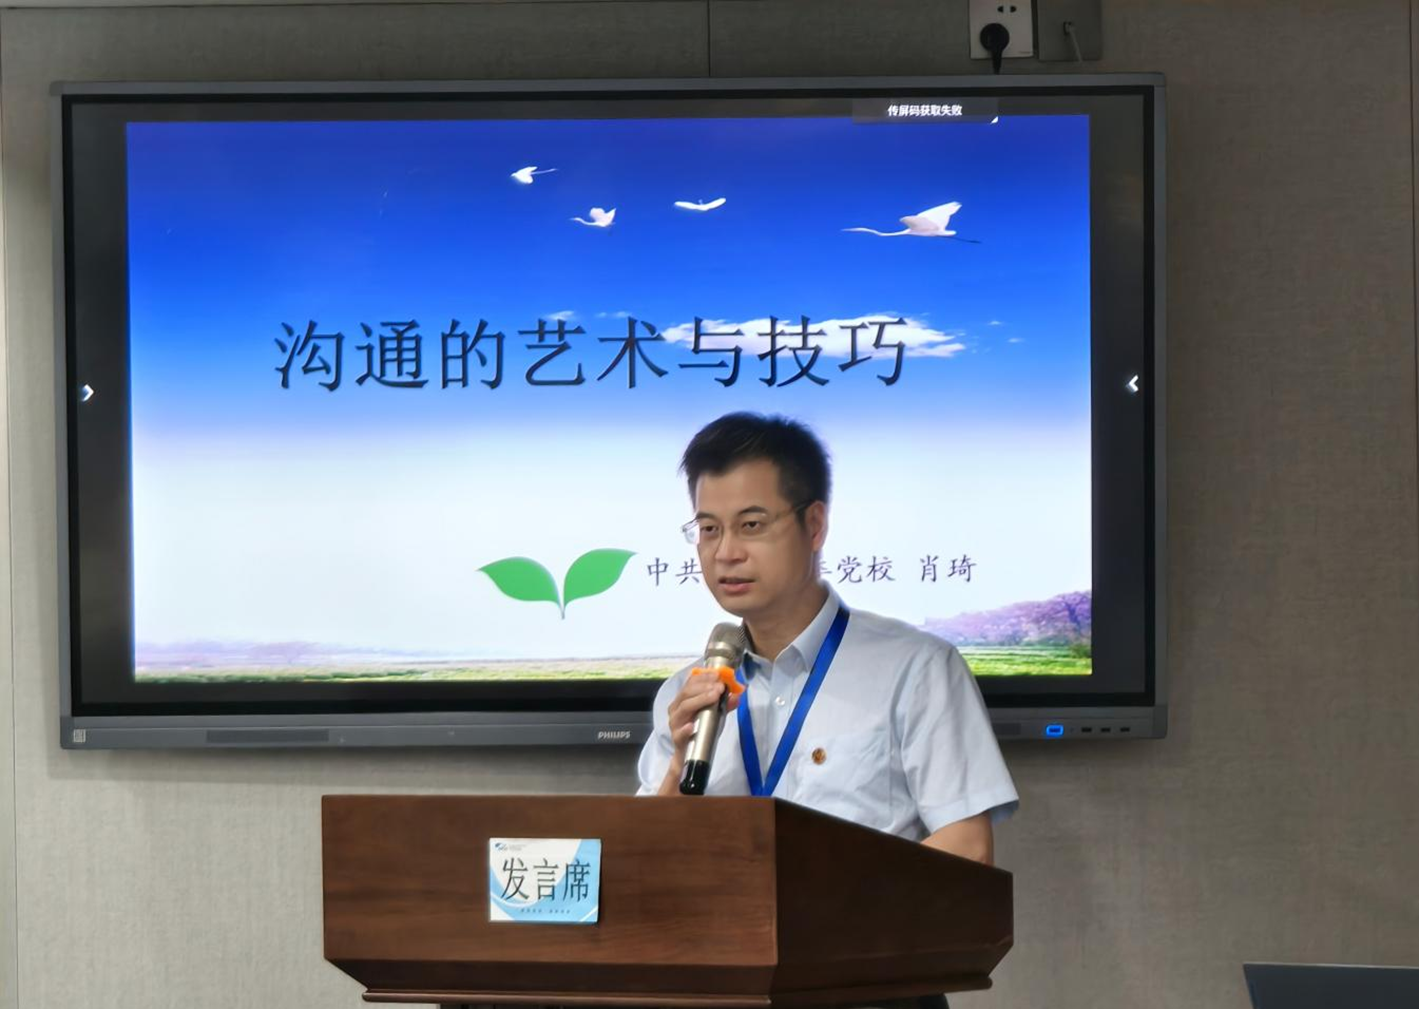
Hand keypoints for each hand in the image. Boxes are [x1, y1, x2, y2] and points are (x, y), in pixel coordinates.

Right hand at [658, 669, 741, 794]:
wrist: (689, 755)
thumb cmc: (701, 730)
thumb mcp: (715, 715)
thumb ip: (725, 704)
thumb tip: (738, 694)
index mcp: (684, 699)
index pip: (691, 682)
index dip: (704, 676)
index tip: (718, 674)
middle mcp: (676, 708)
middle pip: (687, 692)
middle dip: (704, 687)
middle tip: (720, 687)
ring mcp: (675, 723)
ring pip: (683, 708)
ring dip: (699, 700)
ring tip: (714, 696)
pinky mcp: (677, 739)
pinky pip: (679, 733)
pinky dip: (685, 729)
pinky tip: (692, 726)